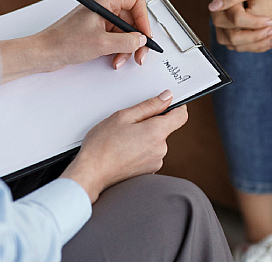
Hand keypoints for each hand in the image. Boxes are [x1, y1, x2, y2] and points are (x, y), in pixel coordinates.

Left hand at [0, 0, 152, 83]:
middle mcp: (104, 7)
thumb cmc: (63, 42)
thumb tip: (141, 40)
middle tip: (139, 53)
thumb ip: (126, 41)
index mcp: (104, 1)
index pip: (136, 0)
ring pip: (126, 31)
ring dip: (127, 47)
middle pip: (133, 18)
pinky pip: (117, 38)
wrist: (44, 53)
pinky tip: (113, 58)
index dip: (143, 18)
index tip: (144, 35)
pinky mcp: (97, 31)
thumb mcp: (101, 44)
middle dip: (136, 38)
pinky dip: (118, 49)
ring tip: (120, 59)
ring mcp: (101, 19)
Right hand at [61, 90, 187, 202]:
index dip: (175, 107)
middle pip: (165, 129)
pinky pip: (149, 155)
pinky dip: (140, 151)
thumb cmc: (102, 146)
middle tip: (129, 125)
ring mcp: (155, 162)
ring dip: (144, 138)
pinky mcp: (148, 172)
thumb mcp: (123, 116)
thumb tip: (167, 97)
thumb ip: (149, 106)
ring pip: (156, 142)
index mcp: (157, 132)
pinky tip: (123, 152)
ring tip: (122, 141)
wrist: (91, 174)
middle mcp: (161, 149)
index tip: (166, 104)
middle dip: (151, 124)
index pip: (181, 115)